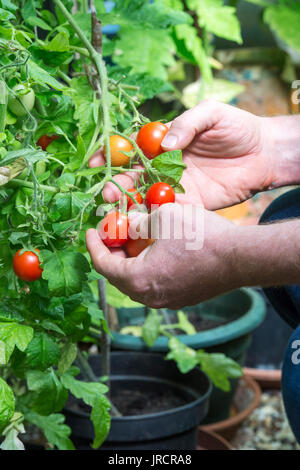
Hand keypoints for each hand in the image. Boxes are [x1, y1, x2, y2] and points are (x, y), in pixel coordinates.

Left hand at [86, 204, 238, 308]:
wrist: (241, 258)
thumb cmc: (201, 237)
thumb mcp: (163, 218)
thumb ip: (137, 222)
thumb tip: (126, 223)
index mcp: (139, 280)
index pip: (103, 264)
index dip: (94, 245)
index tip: (91, 231)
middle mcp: (151, 297)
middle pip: (119, 276)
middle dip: (113, 252)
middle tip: (113, 232)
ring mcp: (168, 301)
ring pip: (138, 281)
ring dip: (131, 260)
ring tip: (134, 238)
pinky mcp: (183, 298)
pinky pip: (156, 284)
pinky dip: (148, 267)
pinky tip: (156, 249)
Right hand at [89, 100, 274, 209]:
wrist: (264, 154)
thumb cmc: (238, 127)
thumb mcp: (212, 114)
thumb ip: (188, 124)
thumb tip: (164, 143)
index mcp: (165, 140)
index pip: (131, 146)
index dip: (111, 153)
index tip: (95, 161)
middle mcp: (164, 164)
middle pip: (133, 175)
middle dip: (116, 183)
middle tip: (107, 192)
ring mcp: (175, 185)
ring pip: (145, 195)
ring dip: (129, 203)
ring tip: (117, 210)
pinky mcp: (189, 204)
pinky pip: (166, 211)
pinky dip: (152, 217)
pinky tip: (141, 222)